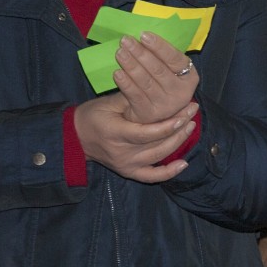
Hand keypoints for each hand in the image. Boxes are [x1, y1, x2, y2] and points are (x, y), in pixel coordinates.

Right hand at [74, 93, 195, 182]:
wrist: (74, 138)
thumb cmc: (92, 116)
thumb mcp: (108, 103)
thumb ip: (132, 99)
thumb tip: (159, 90)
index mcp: (115, 134)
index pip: (146, 133)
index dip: (167, 126)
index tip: (183, 115)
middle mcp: (122, 153)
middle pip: (157, 145)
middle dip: (179, 129)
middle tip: (192, 111)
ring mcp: (125, 165)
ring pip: (158, 157)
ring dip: (178, 142)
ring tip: (191, 125)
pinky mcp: (127, 172)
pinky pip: (151, 176)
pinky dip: (168, 173)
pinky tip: (184, 164)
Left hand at [113, 32, 196, 124]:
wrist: (151, 111)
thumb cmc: (160, 83)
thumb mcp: (170, 70)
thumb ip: (163, 57)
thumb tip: (145, 37)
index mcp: (190, 78)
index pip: (175, 58)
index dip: (159, 46)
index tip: (143, 35)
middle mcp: (181, 93)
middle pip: (158, 69)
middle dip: (141, 53)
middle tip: (126, 41)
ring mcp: (165, 105)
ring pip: (146, 81)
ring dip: (131, 65)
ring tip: (120, 53)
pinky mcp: (149, 113)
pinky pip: (135, 95)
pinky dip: (126, 83)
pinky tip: (117, 73)